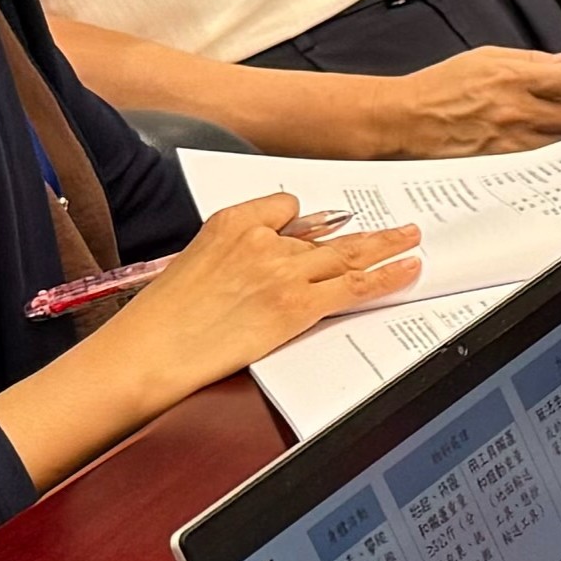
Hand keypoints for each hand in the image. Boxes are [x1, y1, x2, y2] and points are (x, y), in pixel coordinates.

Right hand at [83, 194, 423, 413]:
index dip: (303, 225)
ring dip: (387, 245)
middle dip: (368, 230)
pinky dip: (386, 276)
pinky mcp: (295, 306)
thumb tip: (277, 253)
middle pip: (327, 230)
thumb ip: (239, 252)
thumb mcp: (197, 263)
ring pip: (348, 253)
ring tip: (412, 240)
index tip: (318, 232)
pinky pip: (353, 286)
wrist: (148, 353)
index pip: (286, 206)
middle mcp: (262, 239)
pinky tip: (406, 271)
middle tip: (400, 226)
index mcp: (232, 222)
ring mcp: (283, 271)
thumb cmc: (162, 319)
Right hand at [370, 47, 560, 156]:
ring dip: (557, 130)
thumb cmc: (441, 85)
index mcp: (514, 77)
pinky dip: (538, 147)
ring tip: (537, 121)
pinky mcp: (501, 160)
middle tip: (558, 104)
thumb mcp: (486, 57)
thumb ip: (532, 59)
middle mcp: (517, 110)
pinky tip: (523, 136)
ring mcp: (511, 139)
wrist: (407, 118)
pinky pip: (538, 156)